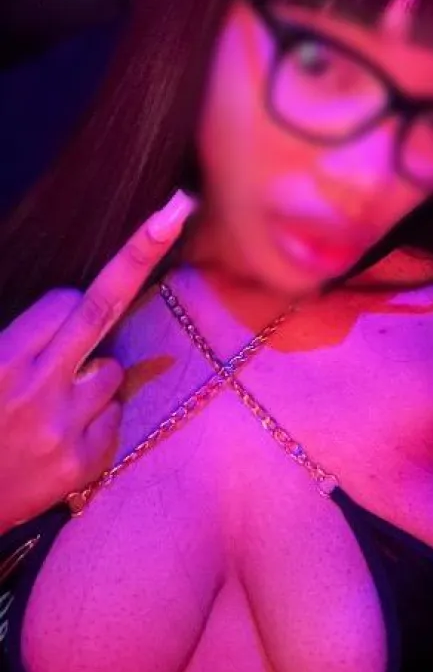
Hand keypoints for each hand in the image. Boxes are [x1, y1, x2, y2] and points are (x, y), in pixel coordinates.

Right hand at [0, 190, 196, 531]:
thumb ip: (20, 340)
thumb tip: (73, 309)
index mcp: (2, 360)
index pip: (66, 302)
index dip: (68, 305)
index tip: (66, 311)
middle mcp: (37, 388)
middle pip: (101, 308)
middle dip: (139, 254)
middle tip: (175, 209)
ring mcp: (66, 428)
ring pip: (112, 372)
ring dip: (93, 379)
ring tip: (50, 412)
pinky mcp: (85, 462)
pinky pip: (113, 417)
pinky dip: (96, 422)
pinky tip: (59, 442)